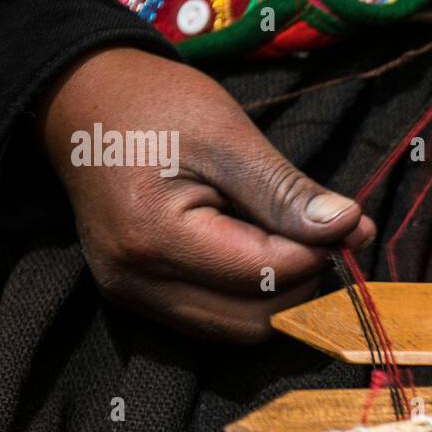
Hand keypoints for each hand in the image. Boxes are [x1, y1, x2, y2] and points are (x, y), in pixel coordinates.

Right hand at [38, 47, 374, 342]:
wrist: (82, 102)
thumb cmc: (155, 106)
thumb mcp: (229, 136)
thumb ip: (286, 191)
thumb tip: (349, 226)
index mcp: (155, 236)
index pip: (266, 275)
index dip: (318, 253)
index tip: (347, 221)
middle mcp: (136, 281)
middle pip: (256, 319)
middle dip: (305, 282)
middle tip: (328, 233)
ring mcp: (132, 296)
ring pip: (239, 329)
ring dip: (282, 295)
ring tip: (297, 240)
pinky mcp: (137, 298)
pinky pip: (214, 319)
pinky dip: (252, 297)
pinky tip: (264, 252)